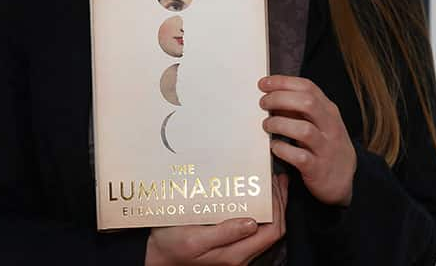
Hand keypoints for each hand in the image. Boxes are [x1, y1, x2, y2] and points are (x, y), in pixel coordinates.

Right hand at [145, 173, 288, 265]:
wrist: (156, 255)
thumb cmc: (170, 245)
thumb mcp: (193, 238)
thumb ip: (224, 233)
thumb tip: (251, 223)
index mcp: (235, 254)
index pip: (272, 231)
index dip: (278, 207)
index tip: (273, 184)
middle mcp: (240, 255)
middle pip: (274, 230)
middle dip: (280, 203)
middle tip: (277, 178)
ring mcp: (236, 251)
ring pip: (267, 229)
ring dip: (273, 205)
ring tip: (273, 182)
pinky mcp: (230, 245)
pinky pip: (256, 228)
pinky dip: (262, 209)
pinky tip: (257, 195)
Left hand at [258, 75, 356, 206]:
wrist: (343, 180)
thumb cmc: (326, 146)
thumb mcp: (320, 123)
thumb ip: (300, 110)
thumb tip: (273, 96)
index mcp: (329, 111)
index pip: (307, 87)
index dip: (283, 82)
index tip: (264, 83)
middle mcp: (330, 126)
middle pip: (307, 103)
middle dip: (280, 99)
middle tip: (263, 103)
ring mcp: (325, 148)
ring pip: (304, 129)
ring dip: (280, 124)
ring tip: (267, 125)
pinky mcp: (317, 168)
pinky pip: (299, 156)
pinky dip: (283, 149)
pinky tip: (275, 146)